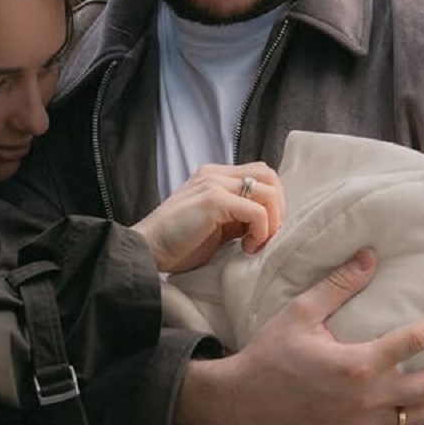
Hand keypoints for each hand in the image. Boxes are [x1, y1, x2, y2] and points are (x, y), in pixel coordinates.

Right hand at [131, 162, 284, 272]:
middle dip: (277, 209)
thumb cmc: (177, 244)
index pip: (260, 175)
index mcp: (213, 177)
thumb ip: (236, 217)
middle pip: (269, 176)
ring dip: (271, 222)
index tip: (263, 232)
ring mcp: (213, 184)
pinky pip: (257, 211)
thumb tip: (267, 224)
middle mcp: (214, 174)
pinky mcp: (213, 200)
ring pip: (269, 191)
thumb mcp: (214, 226)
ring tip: (255, 244)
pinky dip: (261, 231)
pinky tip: (246, 247)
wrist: (145, 250)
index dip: (271, 203)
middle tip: (264, 237)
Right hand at [174, 248, 423, 424]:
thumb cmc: (271, 352)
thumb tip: (369, 257)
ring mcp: (363, 422)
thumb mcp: (301, 312)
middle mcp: (368, 397)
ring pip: (421, 414)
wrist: (246, 400)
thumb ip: (338, 285)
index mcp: (358, 363)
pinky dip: (422, 418)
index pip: (416, 340)